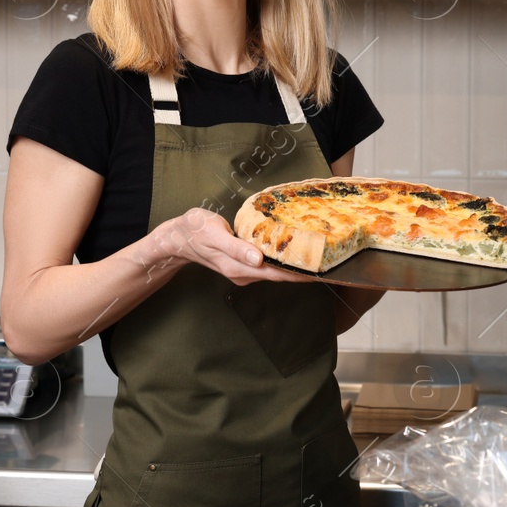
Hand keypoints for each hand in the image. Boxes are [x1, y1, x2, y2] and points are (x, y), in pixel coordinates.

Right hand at [147, 208, 315, 285]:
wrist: (178, 237)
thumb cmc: (196, 230)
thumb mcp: (215, 235)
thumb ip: (237, 247)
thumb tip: (258, 260)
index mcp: (239, 268)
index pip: (277, 274)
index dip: (300, 274)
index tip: (321, 272)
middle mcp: (244, 273)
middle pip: (280, 275)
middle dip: (303, 272)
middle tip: (329, 264)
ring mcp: (243, 271)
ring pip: (274, 271)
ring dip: (294, 267)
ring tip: (317, 258)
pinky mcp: (242, 264)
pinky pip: (267, 266)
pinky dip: (282, 261)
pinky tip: (292, 253)